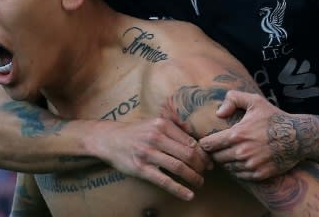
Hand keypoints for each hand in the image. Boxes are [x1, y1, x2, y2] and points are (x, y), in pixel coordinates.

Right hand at [93, 117, 212, 200]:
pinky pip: (164, 181)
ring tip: (200, 183)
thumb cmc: (135, 132)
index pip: (190, 141)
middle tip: (206, 172)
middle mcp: (156, 137)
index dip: (203, 153)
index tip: (209, 161)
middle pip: (188, 154)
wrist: (109, 139)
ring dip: (193, 177)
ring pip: (178, 167)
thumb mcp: (154, 123)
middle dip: (201, 166)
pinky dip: (179, 189)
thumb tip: (196, 140)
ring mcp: (148, 153)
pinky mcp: (141, 168)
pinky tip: (189, 195)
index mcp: (162, 125)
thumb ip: (173, 129)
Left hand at [198, 90, 305, 180]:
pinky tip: (242, 161)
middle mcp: (242, 152)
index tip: (207, 142)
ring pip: (228, 168)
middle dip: (216, 153)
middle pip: (216, 159)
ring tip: (231, 153)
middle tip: (219, 148)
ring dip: (227, 162)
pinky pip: (240, 176)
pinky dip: (238, 170)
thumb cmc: (274, 118)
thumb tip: (219, 113)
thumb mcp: (255, 101)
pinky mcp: (260, 175)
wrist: (298, 137)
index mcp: (237, 135)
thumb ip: (233, 99)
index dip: (205, 144)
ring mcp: (251, 165)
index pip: (209, 145)